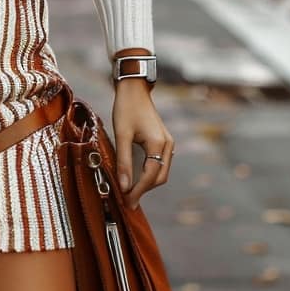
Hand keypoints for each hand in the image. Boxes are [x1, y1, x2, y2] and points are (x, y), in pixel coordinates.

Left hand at [111, 80, 173, 209]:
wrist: (134, 89)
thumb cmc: (126, 108)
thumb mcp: (121, 134)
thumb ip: (123, 161)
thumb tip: (124, 186)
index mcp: (159, 143)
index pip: (150, 176)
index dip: (138, 191)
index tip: (127, 201)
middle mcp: (168, 145)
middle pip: (159, 177)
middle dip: (144, 190)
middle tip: (128, 201)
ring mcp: (167, 143)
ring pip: (160, 172)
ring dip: (146, 183)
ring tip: (130, 192)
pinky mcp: (163, 141)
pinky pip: (159, 163)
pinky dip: (148, 173)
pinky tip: (136, 178)